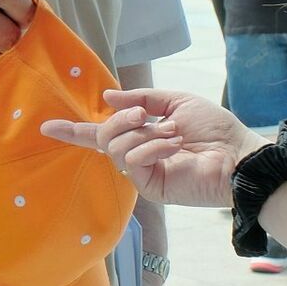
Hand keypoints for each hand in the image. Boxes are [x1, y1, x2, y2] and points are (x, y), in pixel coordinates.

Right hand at [41, 88, 266, 207]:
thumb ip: (141, 99)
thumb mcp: (175, 102)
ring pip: (114, 146)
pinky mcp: (149, 187)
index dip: (73, 130)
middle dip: (120, 120)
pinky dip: (151, 147)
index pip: (100, 134)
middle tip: (145, 116)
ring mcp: (142, 173)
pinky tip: (173, 146)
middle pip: (102, 136)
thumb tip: (106, 99)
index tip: (47, 127)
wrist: (238, 155)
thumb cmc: (215, 129)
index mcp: (141, 136)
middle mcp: (136, 155)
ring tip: (171, 134)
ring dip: (141, 133)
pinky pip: (131, 160)